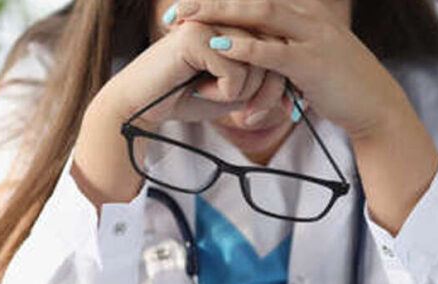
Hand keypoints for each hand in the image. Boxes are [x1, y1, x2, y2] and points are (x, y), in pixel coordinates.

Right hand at [74, 20, 268, 204]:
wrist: (143, 107)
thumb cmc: (188, 97)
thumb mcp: (237, 91)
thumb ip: (265, 81)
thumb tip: (294, 83)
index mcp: (236, 23)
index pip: (279, 49)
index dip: (279, 84)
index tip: (266, 109)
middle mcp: (225, 16)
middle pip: (274, 54)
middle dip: (267, 92)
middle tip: (246, 115)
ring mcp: (209, 21)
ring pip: (257, 63)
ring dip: (241, 93)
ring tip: (211, 92)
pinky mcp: (195, 36)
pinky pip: (234, 71)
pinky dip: (222, 92)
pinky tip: (198, 89)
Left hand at [169, 0, 437, 233]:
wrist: (375, 106)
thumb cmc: (338, 86)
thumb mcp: (305, 61)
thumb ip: (279, 52)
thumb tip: (248, 57)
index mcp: (302, 13)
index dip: (219, 0)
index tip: (186, 9)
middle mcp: (307, 16)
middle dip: (209, 2)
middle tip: (175, 11)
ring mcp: (312, 35)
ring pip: (258, 14)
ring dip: (219, 15)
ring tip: (186, 20)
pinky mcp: (314, 62)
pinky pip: (274, 50)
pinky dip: (245, 47)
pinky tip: (219, 46)